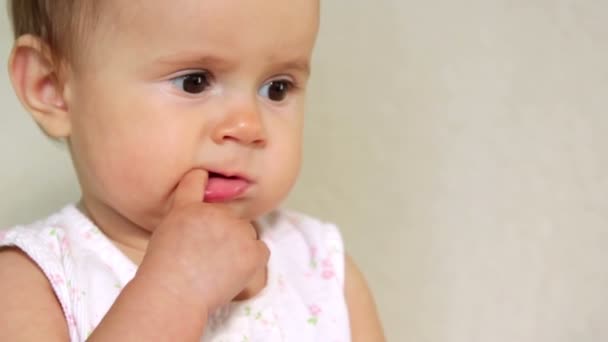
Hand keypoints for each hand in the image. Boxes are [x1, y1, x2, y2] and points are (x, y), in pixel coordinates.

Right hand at [136, 169, 269, 314]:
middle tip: (205, 258)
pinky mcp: (252, 250)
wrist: (172, 295)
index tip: (203, 180)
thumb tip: (198, 200)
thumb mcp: (165, 233)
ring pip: (246, 234)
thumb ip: (183, 213)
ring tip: (216, 268)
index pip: (196, 180)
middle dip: (223, 234)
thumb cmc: (163, 272)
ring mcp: (236, 230)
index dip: (201, 180)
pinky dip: (251, 261)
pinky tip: (232, 272)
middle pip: (230, 217)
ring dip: (238, 247)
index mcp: (189, 206)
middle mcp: (215, 212)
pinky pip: (261, 250)